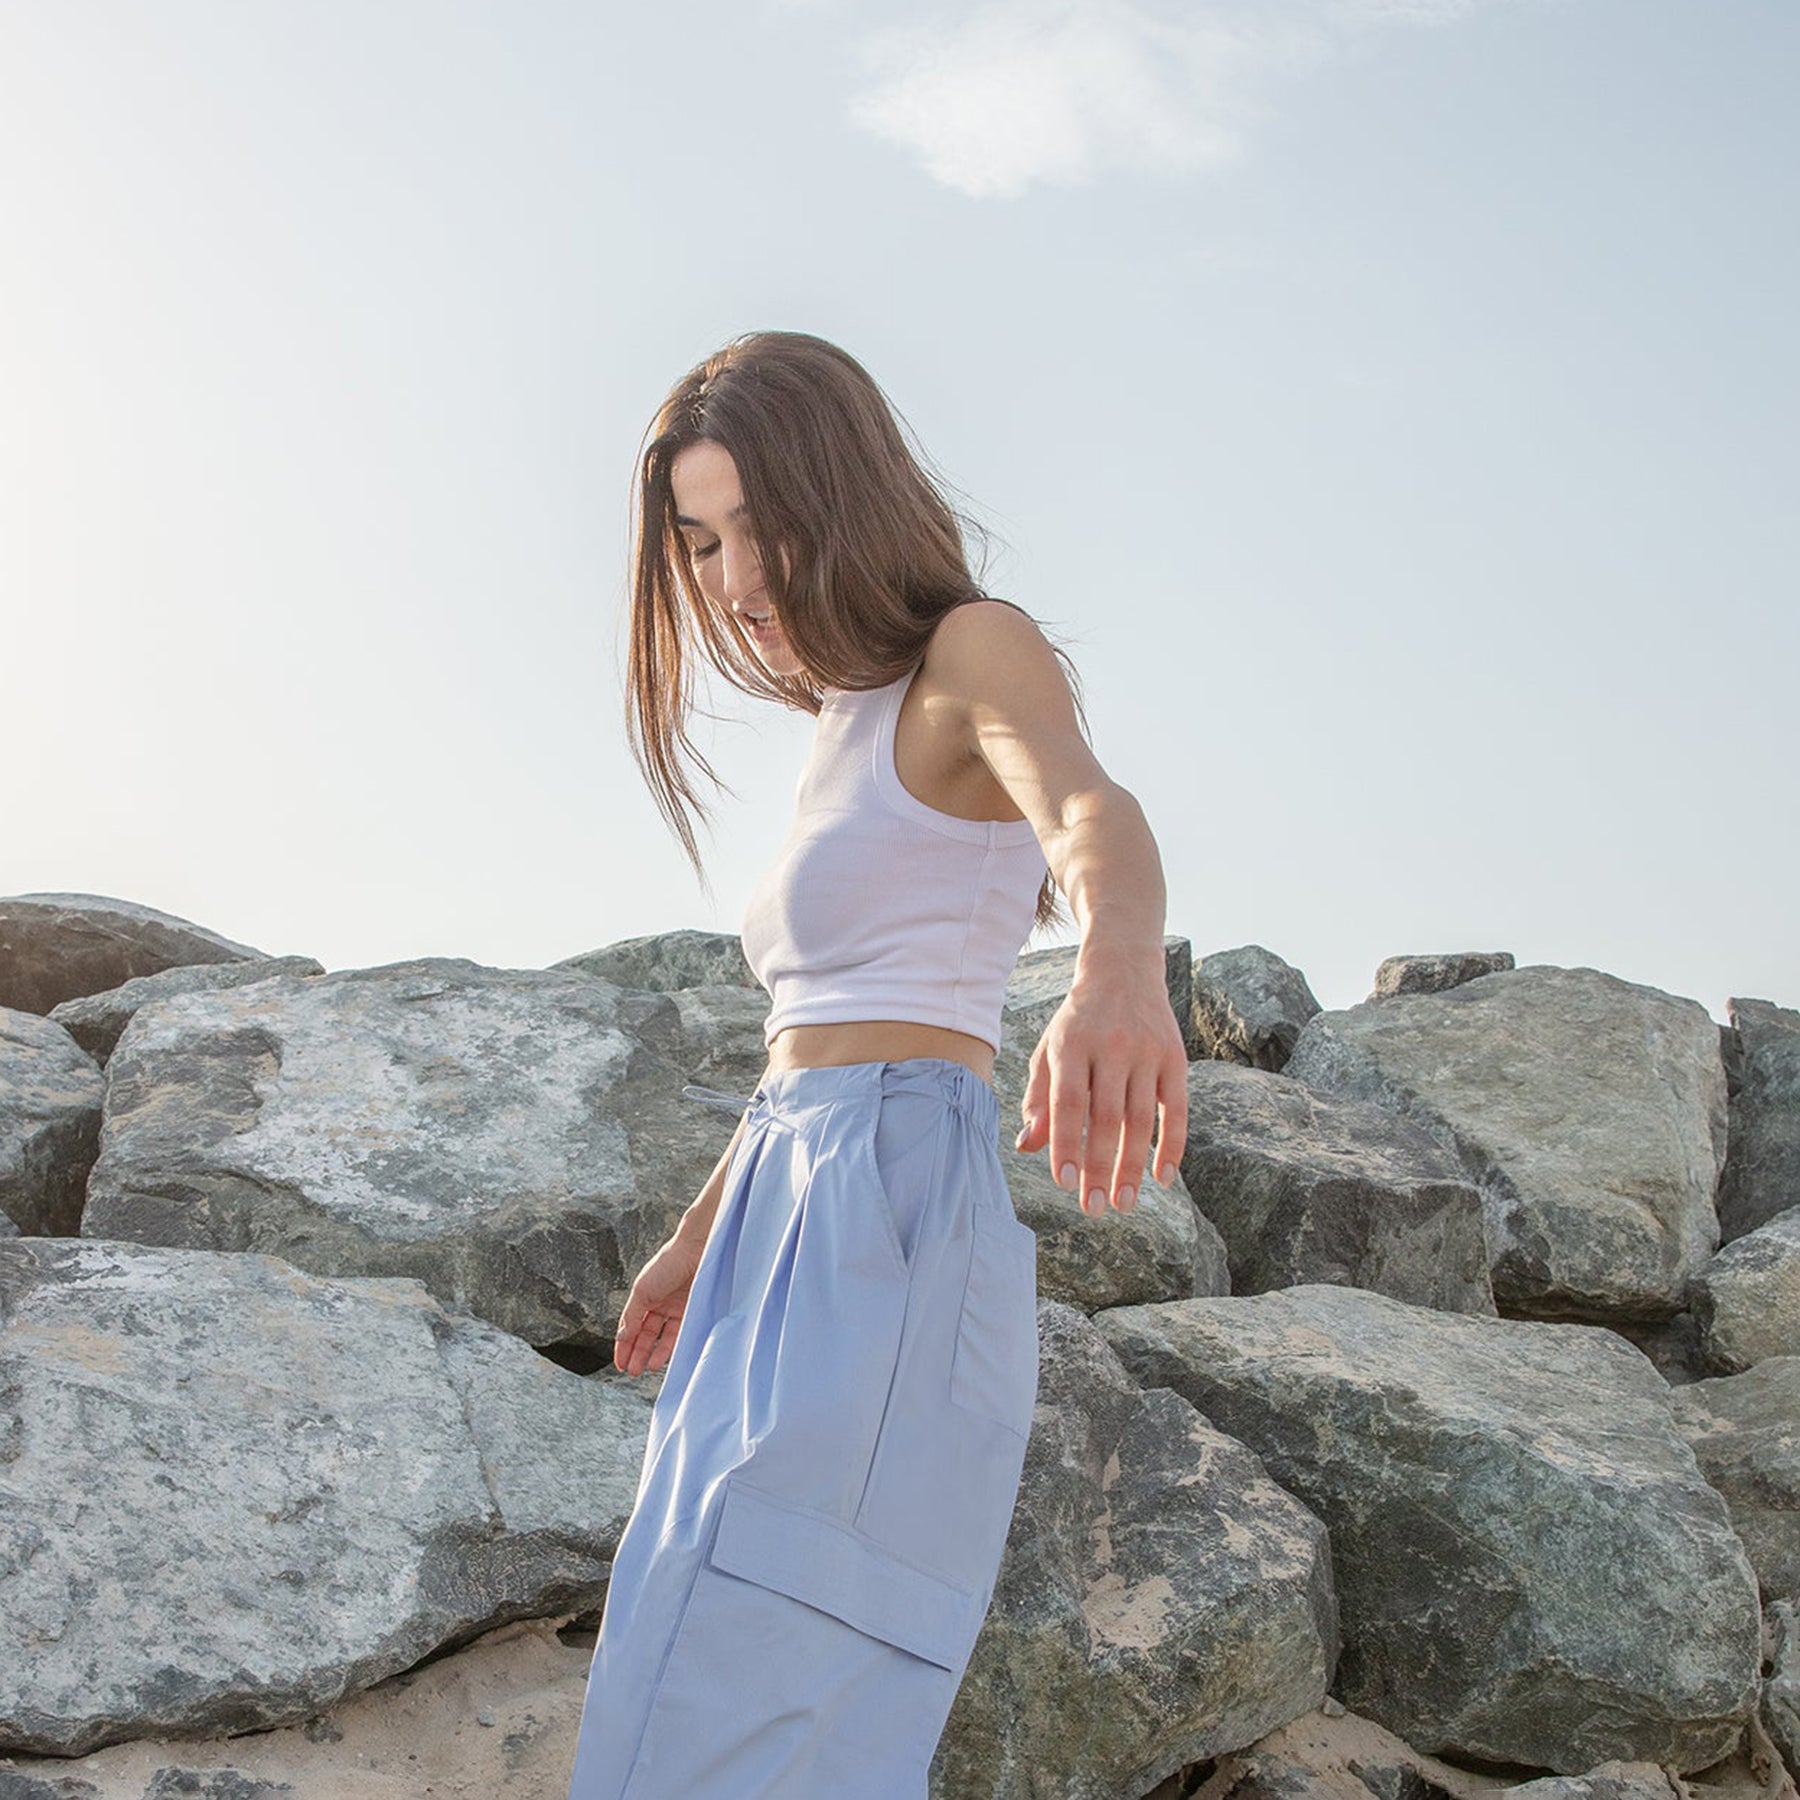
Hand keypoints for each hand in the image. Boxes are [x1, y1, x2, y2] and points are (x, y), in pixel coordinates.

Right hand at [612, 1229, 706, 1375]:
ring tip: (647, 1368)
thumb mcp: (642, 1291)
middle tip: (632, 1371)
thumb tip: (621, 1337)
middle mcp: (661, 1304)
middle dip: (638, 1353)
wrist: (698, 1251)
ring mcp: (678, 1309)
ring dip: (654, 1354)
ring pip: (663, 1338)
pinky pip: (680, 1335)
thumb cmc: (668, 1263)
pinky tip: (663, 1358)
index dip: (624, 1345)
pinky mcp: (693, 1312)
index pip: (631, 1326)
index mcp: (646, 1296)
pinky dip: (671, 1348)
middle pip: (646, 1334)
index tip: (620, 1363)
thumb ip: (632, 1316)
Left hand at [1014, 961, 1187, 1215]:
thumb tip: (1027, 1146)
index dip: (1066, 1144)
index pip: (1068, 1103)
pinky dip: (1172, 1146)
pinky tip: (1162, 1177)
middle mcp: (1110, 1047)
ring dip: (1132, 1167)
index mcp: (1071, 1045)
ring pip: (1140, 1119)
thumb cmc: (1076, 1023)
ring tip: (1124, 1204)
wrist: (1122, 971)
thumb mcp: (1048, 1050)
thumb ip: (1038, 1098)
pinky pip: (1176, 1109)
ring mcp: (1146, 1052)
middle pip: (1106, 1118)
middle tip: (1095, 1209)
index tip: (1064, 1183)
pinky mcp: (1175, 1057)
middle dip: (1099, 1168)